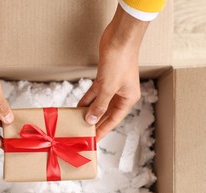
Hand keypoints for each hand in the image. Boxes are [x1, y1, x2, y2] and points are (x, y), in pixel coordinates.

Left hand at [78, 5, 148, 140]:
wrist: (119, 38)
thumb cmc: (120, 61)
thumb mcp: (108, 87)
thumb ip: (99, 105)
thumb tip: (90, 120)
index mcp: (128, 99)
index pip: (113, 120)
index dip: (103, 130)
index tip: (93, 140)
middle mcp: (121, 94)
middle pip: (106, 113)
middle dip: (95, 122)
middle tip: (83, 133)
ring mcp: (113, 86)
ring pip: (99, 103)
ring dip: (89, 111)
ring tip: (78, 122)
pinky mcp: (104, 78)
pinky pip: (95, 93)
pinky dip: (87, 99)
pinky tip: (78, 106)